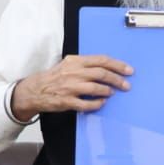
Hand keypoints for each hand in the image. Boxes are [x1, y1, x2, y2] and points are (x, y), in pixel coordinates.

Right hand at [12, 54, 133, 118]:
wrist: (34, 90)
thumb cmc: (55, 76)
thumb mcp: (69, 64)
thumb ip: (86, 64)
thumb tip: (108, 67)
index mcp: (75, 61)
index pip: (101, 60)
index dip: (117, 65)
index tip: (129, 70)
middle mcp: (74, 73)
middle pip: (101, 74)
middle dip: (117, 79)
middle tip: (126, 85)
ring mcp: (70, 87)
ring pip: (95, 88)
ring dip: (107, 91)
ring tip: (112, 92)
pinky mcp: (66, 101)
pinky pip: (86, 104)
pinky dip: (96, 104)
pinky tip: (101, 103)